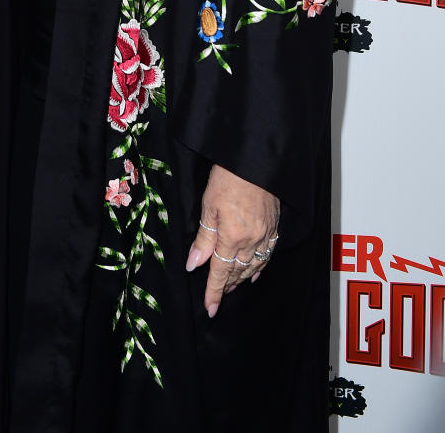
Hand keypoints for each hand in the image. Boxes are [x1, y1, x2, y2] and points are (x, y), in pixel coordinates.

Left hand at [185, 163, 279, 316]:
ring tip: (231, 287)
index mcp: (232, 237)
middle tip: (217, 297)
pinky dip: (260, 267)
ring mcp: (265, 235)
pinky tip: (254, 274)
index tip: (210, 308)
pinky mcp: (274, 227)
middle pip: (237, 271)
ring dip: (241, 279)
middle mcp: (251, 241)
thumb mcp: (208, 206)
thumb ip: (204, 238)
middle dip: (227, 286)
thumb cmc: (228, 178)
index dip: (214, 291)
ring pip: (253, 266)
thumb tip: (194, 264)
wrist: (255, 160)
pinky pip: (268, 255)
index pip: (221, 272)